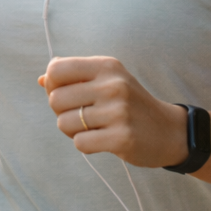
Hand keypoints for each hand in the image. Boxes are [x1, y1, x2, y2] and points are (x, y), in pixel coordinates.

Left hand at [38, 57, 187, 167]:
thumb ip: (74, 77)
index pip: (56, 69)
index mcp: (106, 66)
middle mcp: (112, 85)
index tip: (67, 94)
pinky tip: (102, 140)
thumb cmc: (129, 103)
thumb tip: (41, 80)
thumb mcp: (107, 80)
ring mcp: (118, 111)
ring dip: (73, 130)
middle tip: (81, 116)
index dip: (53, 85)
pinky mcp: (122, 137)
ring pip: (64, 123)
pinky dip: (85, 144)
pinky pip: (80, 143)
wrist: (169, 131)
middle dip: (61, 111)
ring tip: (93, 128)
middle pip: (55, 99)